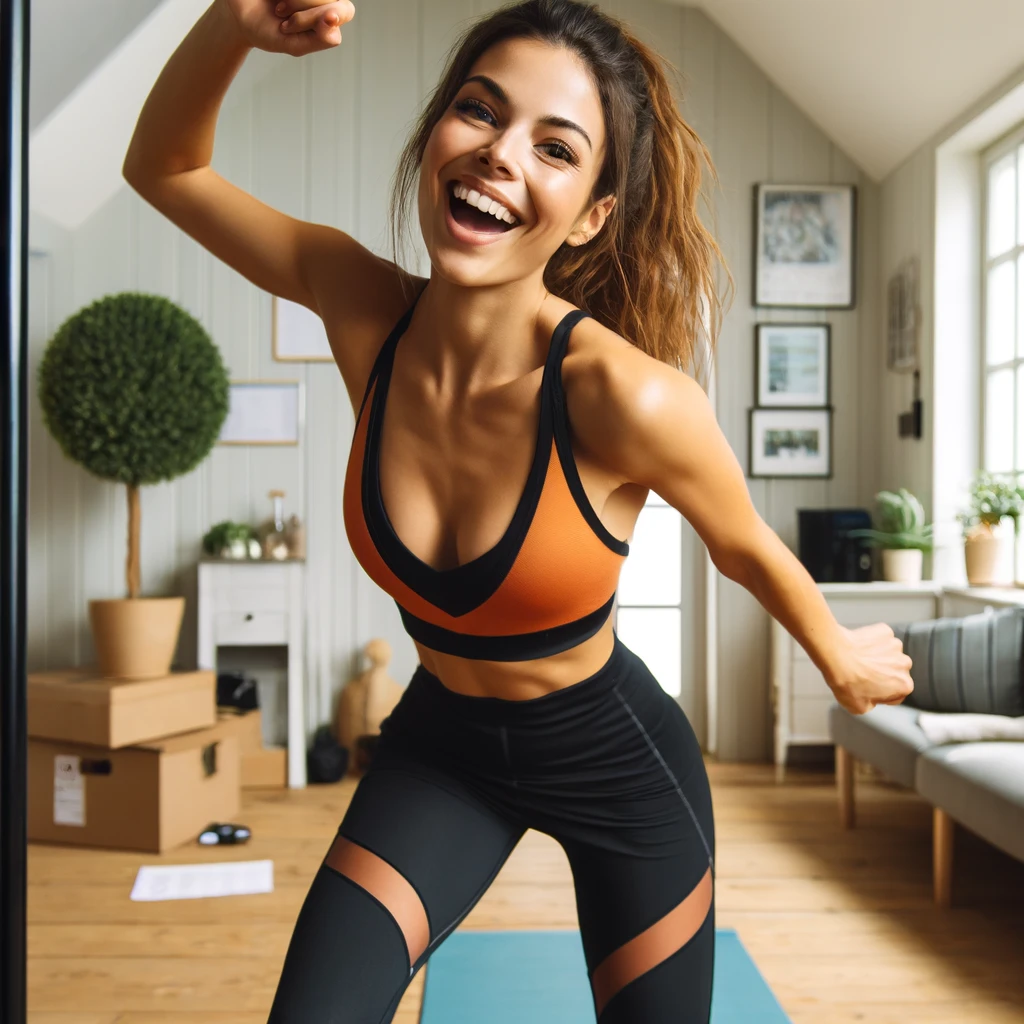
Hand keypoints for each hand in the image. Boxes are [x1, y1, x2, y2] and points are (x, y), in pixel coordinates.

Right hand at [220, 0, 353, 56]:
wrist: (239, 14)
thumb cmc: (269, 30)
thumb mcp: (294, 45)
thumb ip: (320, 39)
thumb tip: (334, 21)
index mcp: (330, 15)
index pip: (345, 11)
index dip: (323, 18)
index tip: (292, 27)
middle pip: (332, 0)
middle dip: (305, 16)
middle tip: (285, 22)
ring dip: (296, 2)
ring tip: (280, 10)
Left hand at [824, 622, 913, 714]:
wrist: (835, 655)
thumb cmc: (846, 682)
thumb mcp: (858, 708)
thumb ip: (872, 705)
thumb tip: (871, 699)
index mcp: (904, 685)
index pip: (896, 694)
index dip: (881, 695)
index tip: (868, 691)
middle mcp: (905, 664)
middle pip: (895, 672)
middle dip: (882, 674)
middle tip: (862, 675)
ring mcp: (896, 645)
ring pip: (889, 654)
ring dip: (878, 657)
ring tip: (858, 660)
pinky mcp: (884, 631)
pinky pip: (880, 639)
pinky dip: (872, 642)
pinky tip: (859, 647)